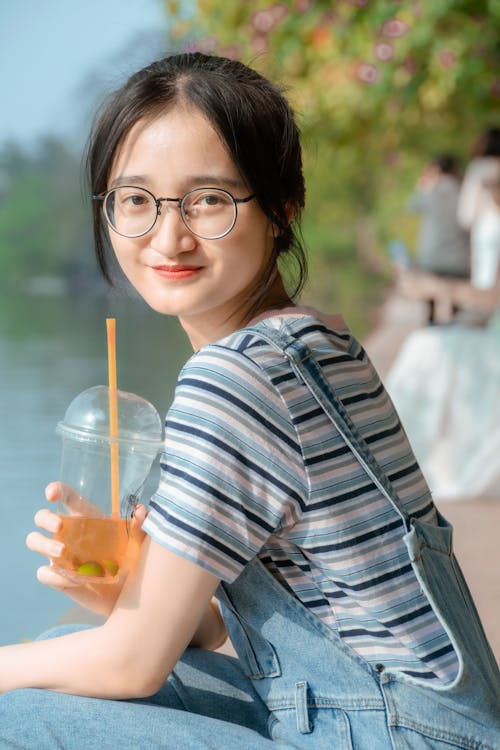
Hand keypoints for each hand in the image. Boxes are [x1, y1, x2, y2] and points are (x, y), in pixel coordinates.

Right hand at [26, 482, 147, 616]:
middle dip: (45, 518)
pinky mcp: (59, 577)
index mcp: (86, 517)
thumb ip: (140, 526)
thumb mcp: (138, 542)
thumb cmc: (133, 560)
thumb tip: (142, 510)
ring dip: (44, 544)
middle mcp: (68, 533)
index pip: (67, 497)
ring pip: (35, 541)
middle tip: (60, 525)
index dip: (56, 490)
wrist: (130, 594)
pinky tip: (77, 580)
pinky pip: (44, 573)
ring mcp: (60, 555)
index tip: (52, 494)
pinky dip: (55, 576)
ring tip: (62, 551)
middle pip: (42, 517)